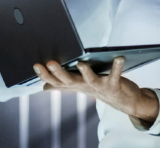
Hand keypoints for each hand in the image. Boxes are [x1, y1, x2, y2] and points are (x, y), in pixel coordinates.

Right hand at [34, 58, 159, 124]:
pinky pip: (116, 75)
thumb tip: (44, 87)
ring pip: (91, 80)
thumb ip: (63, 85)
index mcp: (76, 84)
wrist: (124, 101)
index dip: (45, 75)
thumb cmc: (100, 89)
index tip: (35, 65)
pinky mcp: (115, 84)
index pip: (57, 81)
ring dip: (86, 72)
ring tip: (81, 63)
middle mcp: (86, 86)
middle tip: (50, 63)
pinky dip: (117, 67)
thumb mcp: (80, 86)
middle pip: (70, 81)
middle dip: (59, 73)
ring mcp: (100, 86)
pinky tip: (119, 57)